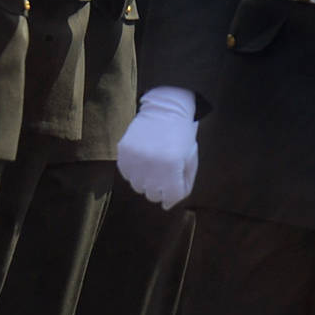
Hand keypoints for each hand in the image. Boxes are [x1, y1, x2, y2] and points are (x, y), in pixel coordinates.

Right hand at [117, 88, 199, 207]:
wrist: (165, 109)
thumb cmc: (182, 136)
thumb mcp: (190, 160)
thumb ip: (184, 185)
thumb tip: (167, 205)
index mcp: (171, 168)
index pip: (171, 197)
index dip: (175, 193)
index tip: (175, 184)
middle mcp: (151, 166)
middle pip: (153, 195)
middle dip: (160, 188)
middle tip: (164, 173)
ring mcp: (135, 159)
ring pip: (138, 187)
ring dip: (146, 180)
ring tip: (153, 165)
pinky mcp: (123, 152)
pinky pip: (126, 174)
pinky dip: (134, 171)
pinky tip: (143, 159)